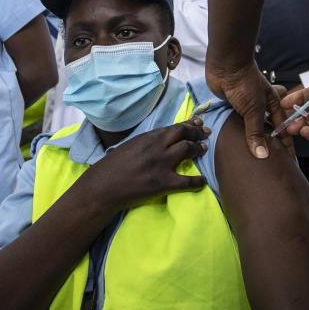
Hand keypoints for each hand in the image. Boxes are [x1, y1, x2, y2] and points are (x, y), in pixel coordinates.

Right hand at [83, 117, 211, 210]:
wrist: (103, 187)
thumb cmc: (111, 167)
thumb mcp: (128, 146)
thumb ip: (145, 142)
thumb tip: (160, 141)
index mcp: (147, 138)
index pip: (173, 127)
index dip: (188, 124)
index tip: (197, 122)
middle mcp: (157, 147)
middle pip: (184, 134)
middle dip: (197, 132)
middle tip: (205, 133)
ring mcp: (162, 164)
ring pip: (187, 150)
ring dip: (198, 149)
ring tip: (204, 149)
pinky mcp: (163, 183)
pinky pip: (187, 181)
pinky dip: (198, 181)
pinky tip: (203, 181)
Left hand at [205, 59, 284, 158]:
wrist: (225, 66)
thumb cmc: (245, 84)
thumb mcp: (254, 109)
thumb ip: (256, 132)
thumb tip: (262, 155)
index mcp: (274, 104)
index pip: (283, 129)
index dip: (287, 144)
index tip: (290, 161)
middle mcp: (262, 107)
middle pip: (268, 130)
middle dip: (271, 144)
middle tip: (272, 163)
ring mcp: (247, 108)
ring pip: (252, 128)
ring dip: (253, 140)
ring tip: (255, 159)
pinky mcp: (233, 108)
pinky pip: (237, 125)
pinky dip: (239, 134)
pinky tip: (238, 145)